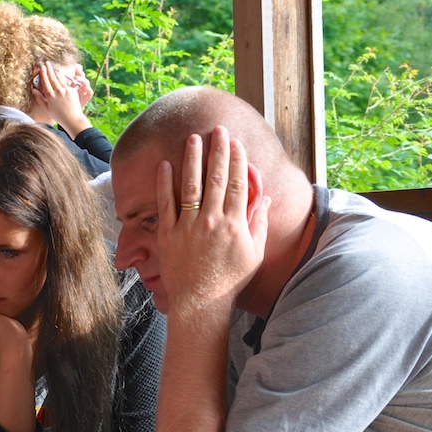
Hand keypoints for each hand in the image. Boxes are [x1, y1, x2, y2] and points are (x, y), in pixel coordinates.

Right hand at [31, 62, 90, 138]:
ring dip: (55, 71)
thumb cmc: (59, 116)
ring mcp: (65, 90)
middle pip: (52, 77)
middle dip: (48, 69)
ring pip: (59, 78)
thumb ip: (39, 99)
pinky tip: (59, 74)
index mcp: (50, 96)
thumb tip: (33, 90)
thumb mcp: (47, 109)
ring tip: (52, 67)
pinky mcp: (72, 90)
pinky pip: (65, 82)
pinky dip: (62, 77)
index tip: (41, 67)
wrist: (72, 119)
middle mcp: (57, 92)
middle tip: (46, 62)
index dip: (43, 73)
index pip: (45, 82)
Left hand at [157, 127, 269, 314]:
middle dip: (218, 150)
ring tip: (192, 138)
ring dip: (192, 158)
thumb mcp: (254, 253)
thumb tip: (266, 197)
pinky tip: (166, 165)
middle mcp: (213, 221)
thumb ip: (258, 223)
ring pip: (191, 185)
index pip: (240, 183)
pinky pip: (166, 203)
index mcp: (236, 224)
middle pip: (217, 178)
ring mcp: (189, 227)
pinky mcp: (169, 234)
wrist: (201, 302)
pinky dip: (166, 183)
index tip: (236, 142)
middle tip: (217, 129)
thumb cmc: (230, 280)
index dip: (238, 160)